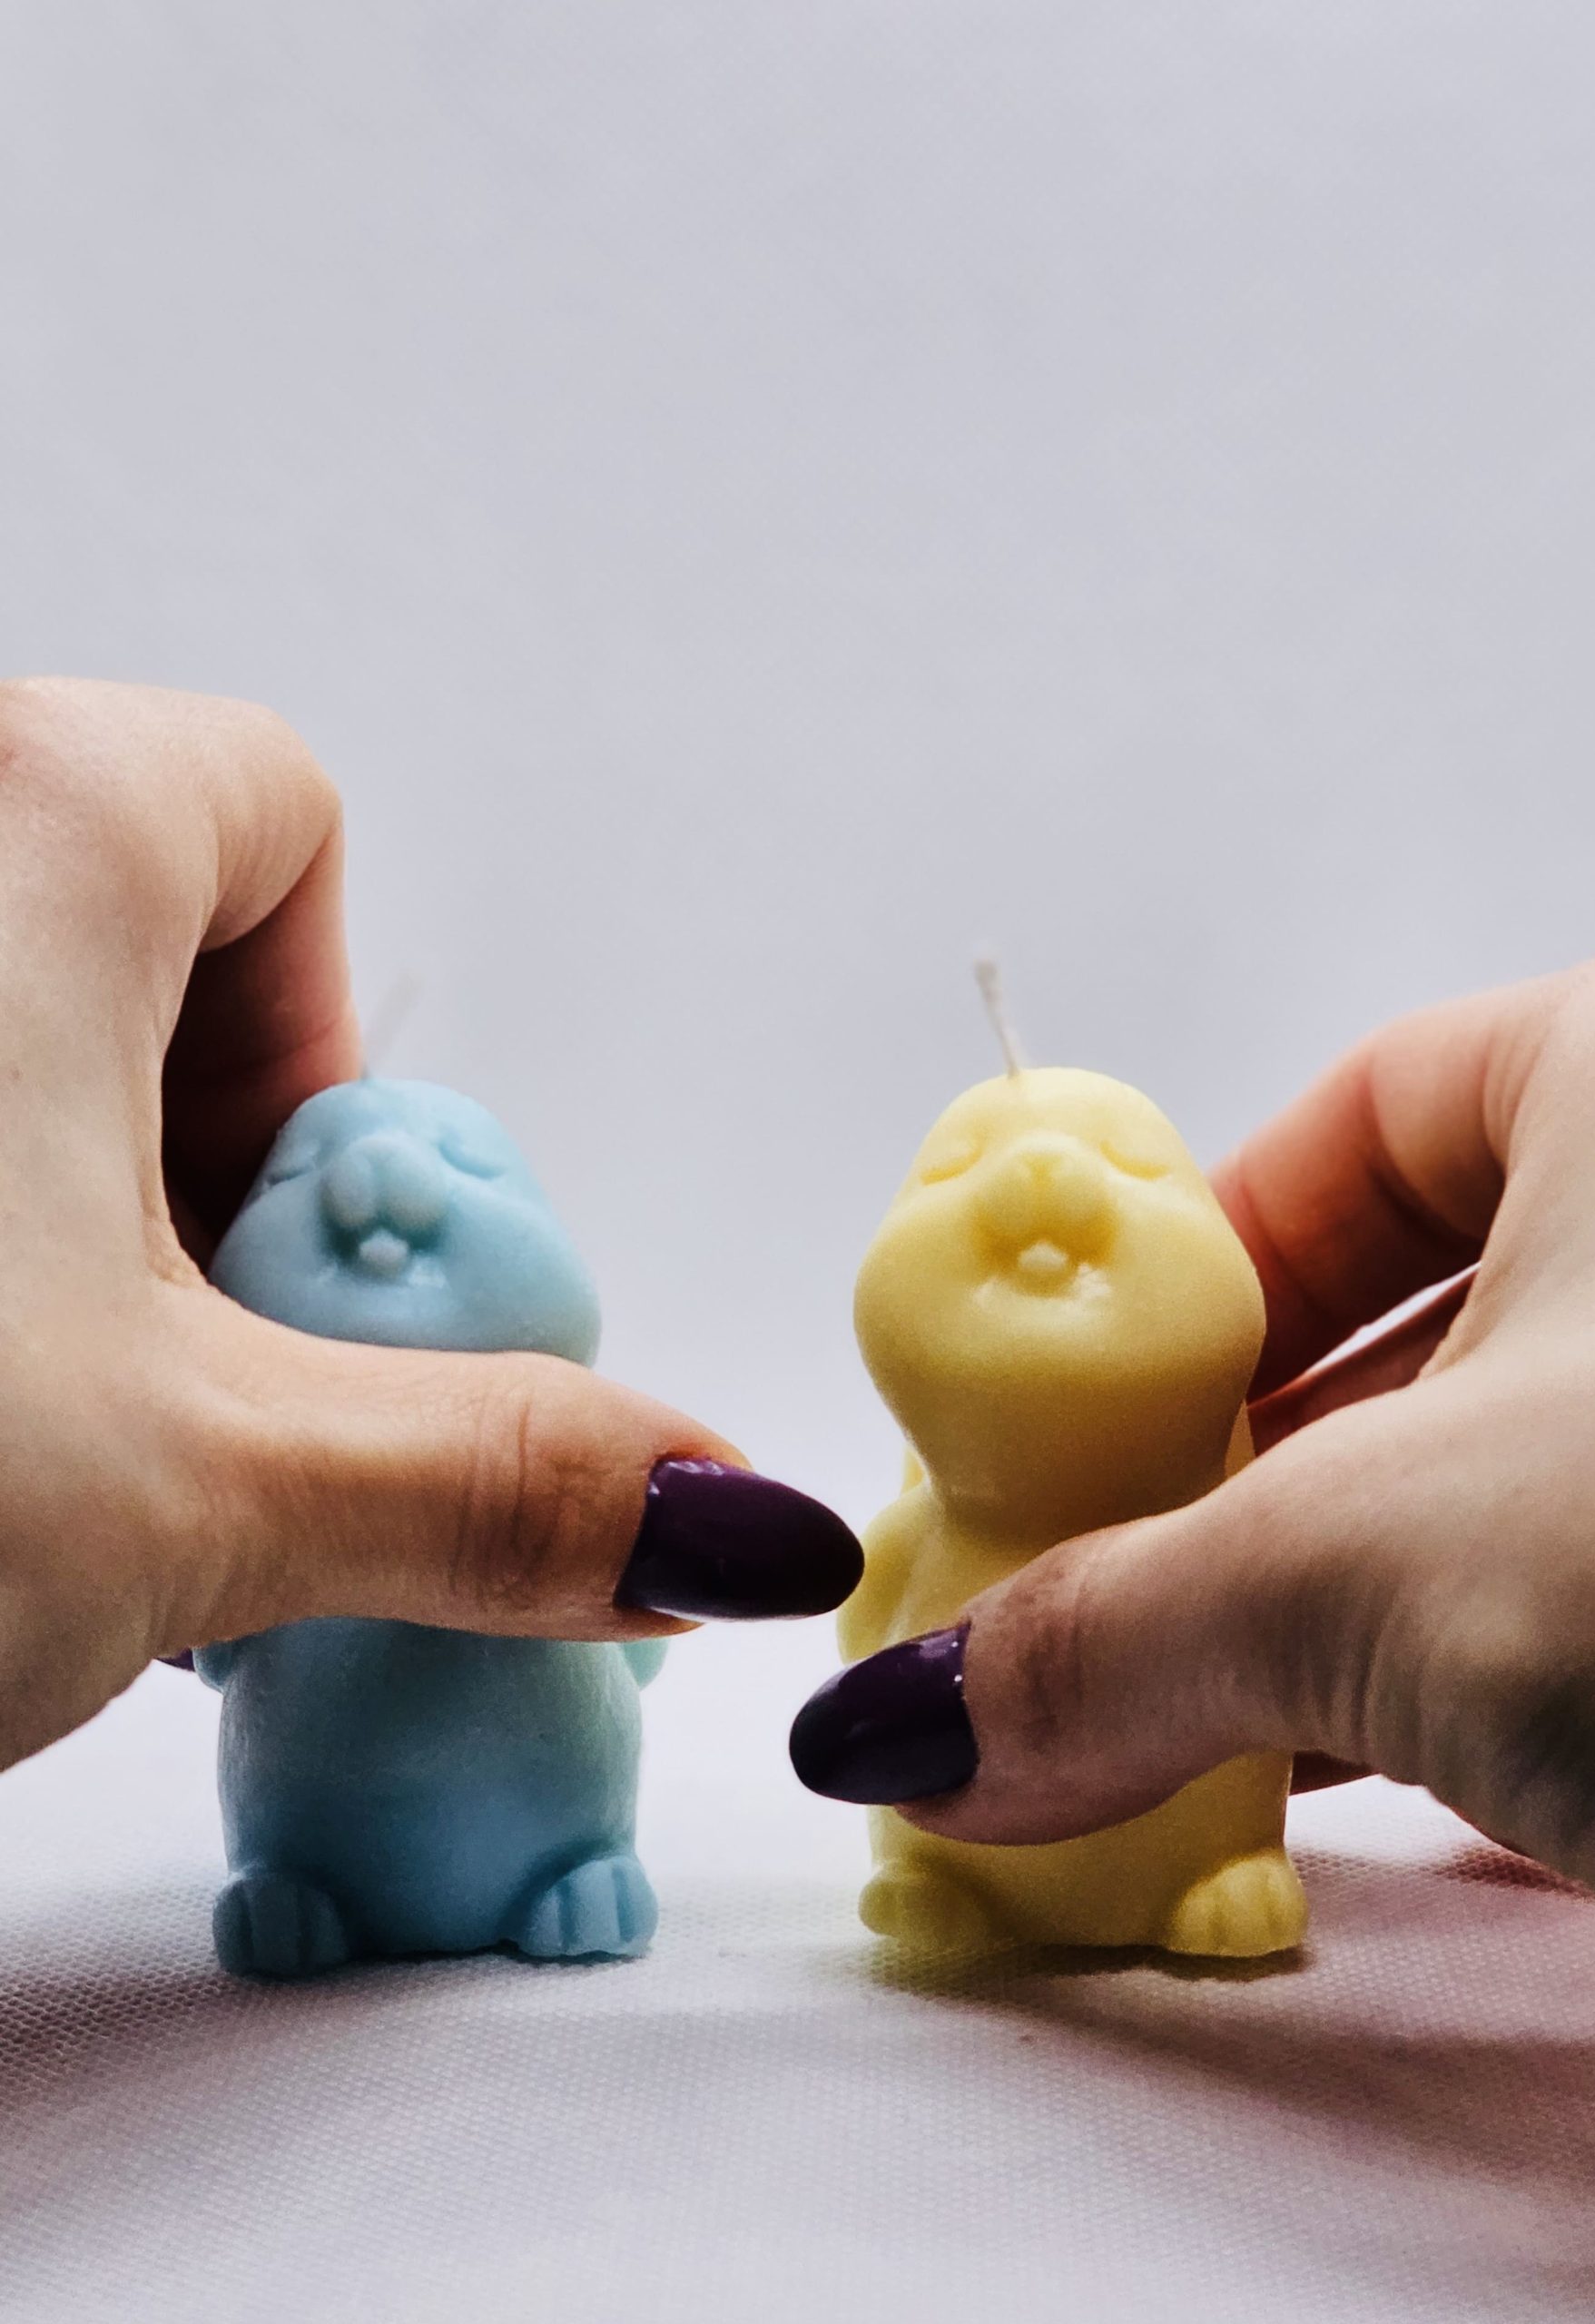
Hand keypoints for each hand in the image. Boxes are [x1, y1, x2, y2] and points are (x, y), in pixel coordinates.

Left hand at [0, 679, 858, 1772]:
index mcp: (28, 807)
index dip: (340, 1057)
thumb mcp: (191, 1484)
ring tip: (45, 1453)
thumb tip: (737, 1522)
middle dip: (206, 1190)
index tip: (301, 1266)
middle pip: (134, 939)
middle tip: (178, 1399)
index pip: (280, 814)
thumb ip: (494, 1483)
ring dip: (63, 1242)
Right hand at [792, 951, 1594, 1913]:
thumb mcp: (1368, 1564)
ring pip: (1517, 1466)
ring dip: (1348, 1587)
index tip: (1092, 1390)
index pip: (1368, 1112)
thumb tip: (905, 1722)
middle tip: (1110, 1570)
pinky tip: (1373, 1773)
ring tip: (1198, 1701)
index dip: (1200, 1252)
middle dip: (1248, 1460)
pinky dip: (1476, 1670)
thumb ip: (1111, 1630)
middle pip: (1426, 1306)